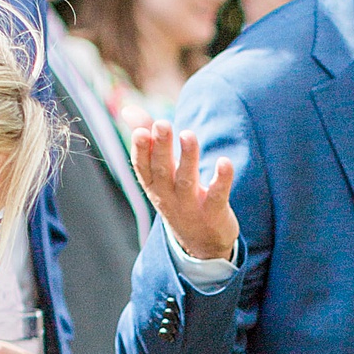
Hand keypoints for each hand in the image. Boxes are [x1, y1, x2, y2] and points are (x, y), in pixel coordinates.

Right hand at [132, 122, 239, 261]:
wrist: (200, 244)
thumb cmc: (176, 197)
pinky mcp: (213, 213)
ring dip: (187, 157)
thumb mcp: (159, 174)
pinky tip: (225, 162)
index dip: (140, 150)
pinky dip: (221, 179)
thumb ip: (148, 141)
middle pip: (162, 170)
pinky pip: (217, 195)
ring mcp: (190, 206)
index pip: (142, 166)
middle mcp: (168, 196)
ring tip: (188, 135)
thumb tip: (129, 110)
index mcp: (152, 185)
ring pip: (187, 180)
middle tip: (162, 124)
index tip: (140, 131)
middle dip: (161, 147)